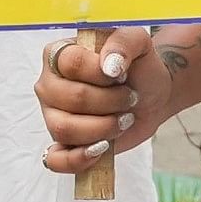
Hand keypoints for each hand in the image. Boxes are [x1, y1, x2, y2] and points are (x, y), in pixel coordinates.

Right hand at [37, 27, 169, 176]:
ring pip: (65, 129)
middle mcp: (49, 85)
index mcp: (59, 54)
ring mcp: (52, 116)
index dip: (102, 73)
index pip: (72, 63)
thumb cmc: (138, 67)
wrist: (151, 95)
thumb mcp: (138, 42)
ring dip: (104, 127)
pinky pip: (56, 160)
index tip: (122, 74)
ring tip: (123, 119)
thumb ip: (123, 41)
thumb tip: (109, 66)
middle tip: (129, 98)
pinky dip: (78, 159)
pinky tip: (100, 149)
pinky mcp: (63, 144)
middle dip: (111, 102)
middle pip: (72, 99)